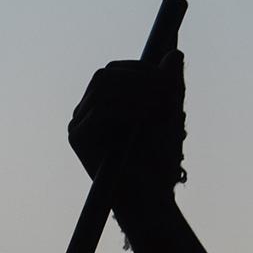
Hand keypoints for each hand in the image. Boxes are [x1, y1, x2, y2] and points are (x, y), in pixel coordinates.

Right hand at [68, 50, 186, 217]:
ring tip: (163, 105)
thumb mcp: (169, 114)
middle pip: (104, 75)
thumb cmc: (160, 162)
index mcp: (102, 104)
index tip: (168, 79)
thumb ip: (170, 85)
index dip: (141, 69)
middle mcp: (85, 113)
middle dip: (139, 78)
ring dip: (138, 91)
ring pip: (102, 87)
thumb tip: (174, 53)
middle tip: (168, 89)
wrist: (152, 199)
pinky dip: (130, 107)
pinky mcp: (78, 139)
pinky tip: (150, 115)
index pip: (115, 71)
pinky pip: (101, 109)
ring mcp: (78, 125)